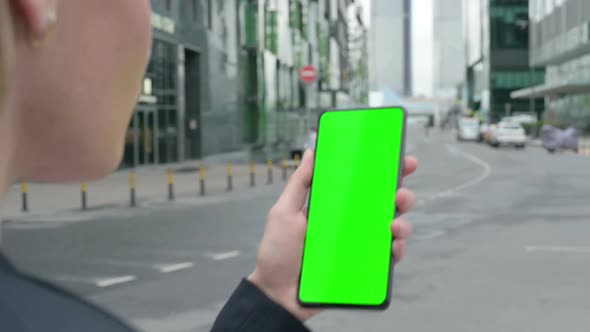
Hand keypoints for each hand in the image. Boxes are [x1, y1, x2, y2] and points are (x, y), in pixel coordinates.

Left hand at [248, 150, 417, 321]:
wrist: (277, 294)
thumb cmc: (277, 253)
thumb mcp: (284, 213)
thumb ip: (299, 184)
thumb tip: (312, 152)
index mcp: (334, 206)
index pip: (363, 184)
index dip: (384, 171)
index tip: (402, 160)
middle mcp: (350, 223)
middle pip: (384, 204)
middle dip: (401, 194)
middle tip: (401, 193)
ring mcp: (358, 246)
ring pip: (392, 230)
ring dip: (403, 223)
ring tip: (394, 225)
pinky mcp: (362, 268)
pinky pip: (387, 259)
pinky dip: (396, 251)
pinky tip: (392, 246)